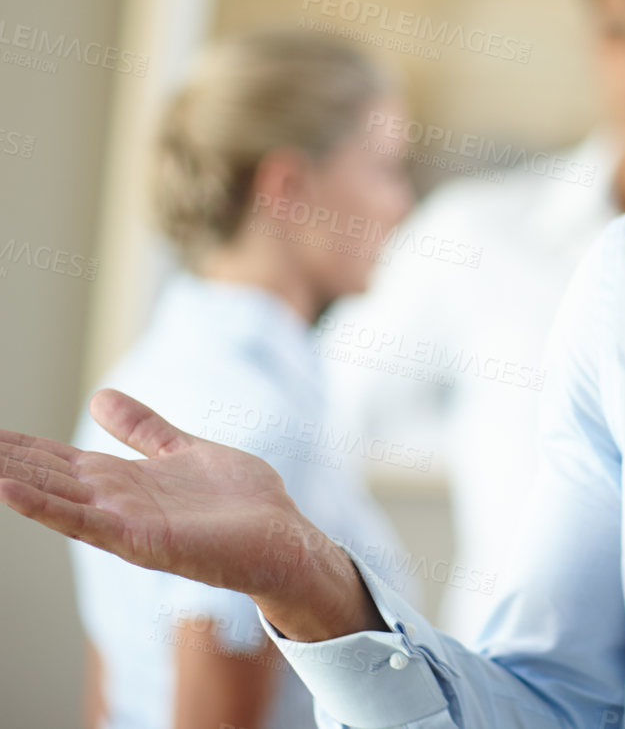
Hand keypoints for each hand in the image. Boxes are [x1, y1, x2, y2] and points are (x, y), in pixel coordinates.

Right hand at [0, 389, 382, 640]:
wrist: (285, 538)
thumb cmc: (242, 501)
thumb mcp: (185, 450)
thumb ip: (145, 429)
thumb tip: (99, 396)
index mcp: (128, 481)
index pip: (63, 460)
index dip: (24, 448)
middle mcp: (119, 503)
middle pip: (51, 477)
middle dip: (9, 463)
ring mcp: (127, 523)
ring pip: (57, 498)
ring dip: (15, 482)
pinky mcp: (142, 540)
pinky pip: (86, 523)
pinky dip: (47, 507)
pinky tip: (10, 491)